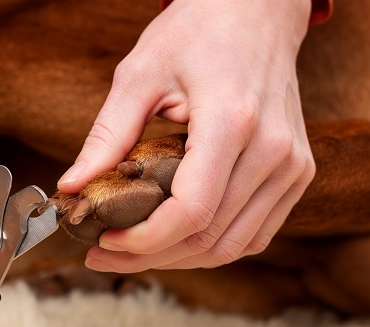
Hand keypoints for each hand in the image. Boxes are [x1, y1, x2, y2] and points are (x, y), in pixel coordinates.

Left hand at [57, 0, 315, 271]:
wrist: (255, 11)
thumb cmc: (196, 34)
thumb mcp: (139, 76)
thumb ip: (106, 136)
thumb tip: (72, 187)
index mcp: (232, 122)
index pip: (191, 211)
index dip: (144, 241)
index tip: (104, 241)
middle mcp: (273, 150)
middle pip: (210, 238)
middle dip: (150, 256)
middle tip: (105, 253)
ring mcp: (292, 165)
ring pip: (233, 245)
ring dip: (179, 258)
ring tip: (132, 251)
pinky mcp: (297, 173)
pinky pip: (256, 233)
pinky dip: (213, 246)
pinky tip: (174, 239)